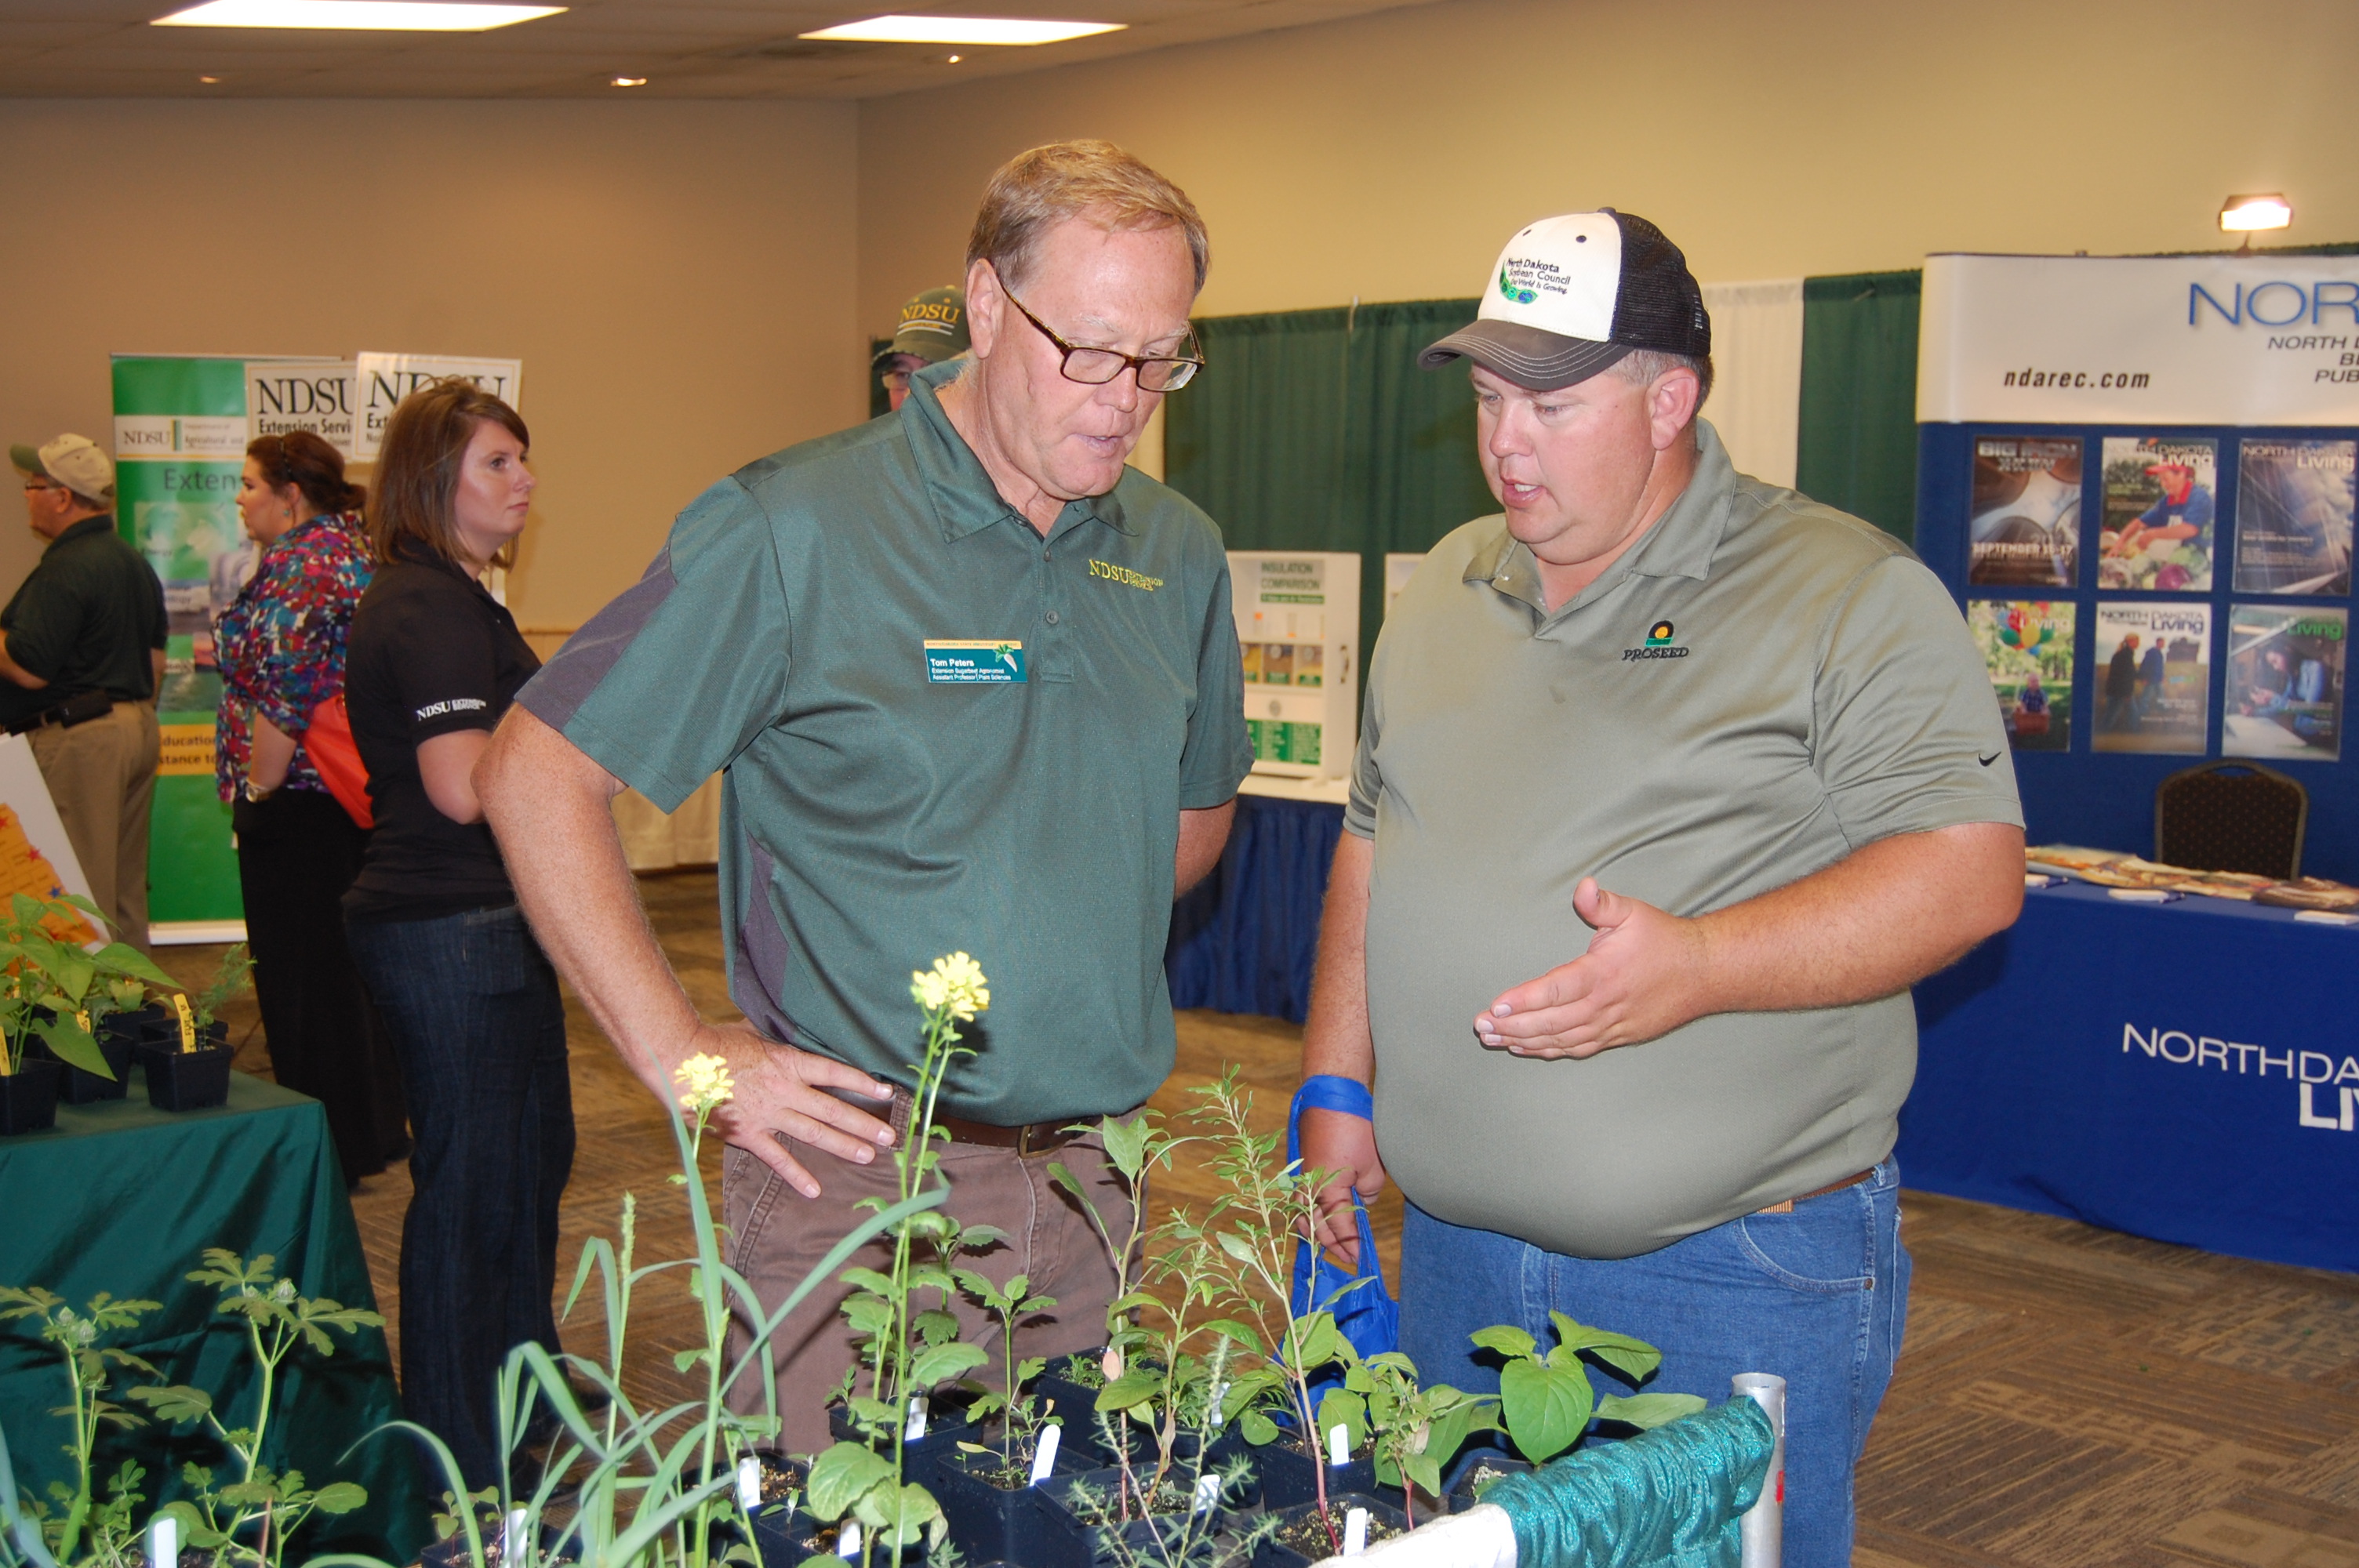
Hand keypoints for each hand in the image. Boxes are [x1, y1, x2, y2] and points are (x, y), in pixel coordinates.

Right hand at [694, 1020, 895, 1198]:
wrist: (682, 1061)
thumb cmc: (715, 1042)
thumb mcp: (754, 1032)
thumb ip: (777, 1038)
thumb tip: (792, 1027)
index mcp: (788, 1062)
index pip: (835, 1074)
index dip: (863, 1083)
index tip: (887, 1091)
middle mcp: (785, 1090)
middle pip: (833, 1109)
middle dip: (864, 1123)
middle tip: (889, 1136)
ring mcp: (768, 1115)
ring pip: (814, 1133)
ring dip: (843, 1145)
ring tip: (869, 1156)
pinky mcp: (748, 1135)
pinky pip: (777, 1158)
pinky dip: (796, 1174)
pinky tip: (815, 1189)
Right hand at [1297, 1104, 1385, 1268]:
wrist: (1331, 1095)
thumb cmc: (1354, 1128)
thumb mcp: (1372, 1166)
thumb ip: (1368, 1192)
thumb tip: (1363, 1203)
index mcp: (1325, 1191)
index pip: (1338, 1229)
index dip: (1350, 1246)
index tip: (1360, 1259)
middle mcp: (1308, 1188)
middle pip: (1315, 1228)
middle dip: (1332, 1245)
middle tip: (1348, 1257)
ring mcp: (1302, 1177)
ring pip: (1303, 1215)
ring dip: (1316, 1231)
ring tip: (1330, 1243)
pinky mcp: (1302, 1167)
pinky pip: (1302, 1199)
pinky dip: (1310, 1213)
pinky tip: (1320, 1216)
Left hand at [1472, 879, 1711, 1058]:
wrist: (1704, 974)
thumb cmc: (1664, 941)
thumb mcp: (1633, 913)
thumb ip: (1602, 903)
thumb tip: (1583, 887)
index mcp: (1602, 974)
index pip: (1556, 990)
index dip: (1525, 999)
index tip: (1496, 1005)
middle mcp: (1604, 1005)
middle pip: (1551, 1023)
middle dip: (1512, 1026)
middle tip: (1480, 1026)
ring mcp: (1611, 1025)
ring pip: (1561, 1040)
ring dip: (1525, 1041)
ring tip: (1492, 1039)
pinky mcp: (1617, 1037)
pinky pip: (1577, 1048)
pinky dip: (1549, 1051)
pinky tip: (1525, 1048)